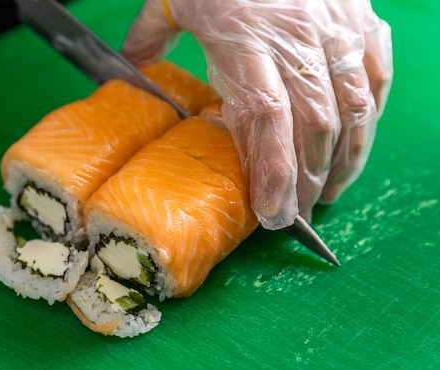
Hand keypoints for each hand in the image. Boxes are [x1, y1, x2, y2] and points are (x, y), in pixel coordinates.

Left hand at [122, 0, 392, 229]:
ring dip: (345, 159)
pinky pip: (376, 76)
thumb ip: (151, 37)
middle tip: (297, 215)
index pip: (267, 118)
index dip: (273, 171)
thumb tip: (129, 69)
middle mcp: (296, 40)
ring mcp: (336, 29)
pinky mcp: (362, 19)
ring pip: (353, 108)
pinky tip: (357, 142)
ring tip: (330, 193)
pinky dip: (371, 115)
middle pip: (314, 126)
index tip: (271, 212)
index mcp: (245, 39)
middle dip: (309, 180)